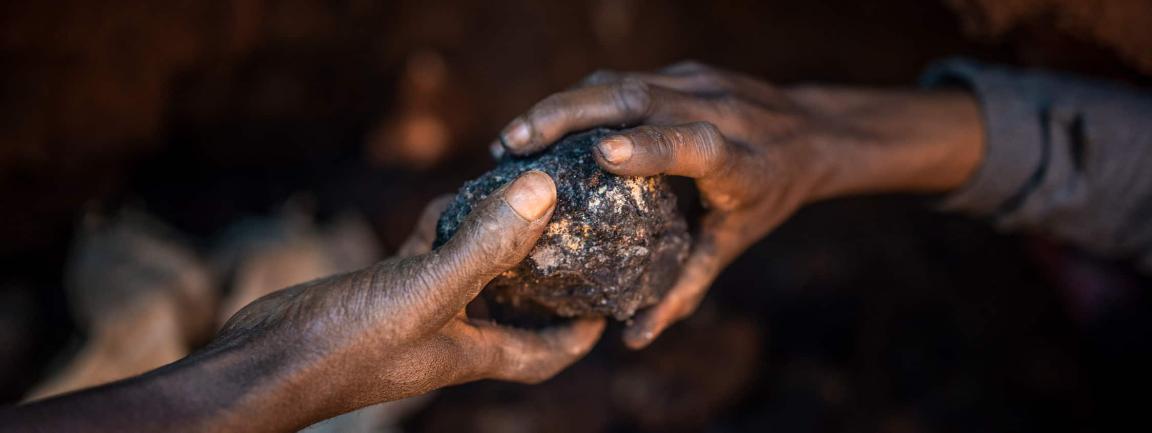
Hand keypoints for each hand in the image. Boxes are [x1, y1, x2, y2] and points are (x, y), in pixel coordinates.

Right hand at [204, 170, 603, 429]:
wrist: (260, 363)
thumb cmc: (345, 346)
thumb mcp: (426, 290)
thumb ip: (485, 244)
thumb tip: (544, 191)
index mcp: (474, 352)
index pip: (548, 353)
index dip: (582, 332)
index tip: (611, 296)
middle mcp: (451, 335)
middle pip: (517, 309)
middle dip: (546, 275)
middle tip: (576, 230)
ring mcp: (416, 311)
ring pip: (472, 273)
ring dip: (494, 239)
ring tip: (525, 200)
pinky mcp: (382, 290)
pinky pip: (427, 254)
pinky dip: (442, 228)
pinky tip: (452, 199)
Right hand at [494, 62, 983, 347]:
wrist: (812, 129)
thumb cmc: (769, 194)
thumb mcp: (734, 242)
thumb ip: (686, 287)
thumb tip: (634, 339)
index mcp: (738, 159)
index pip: (695, 143)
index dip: (650, 146)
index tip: (604, 153)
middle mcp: (717, 110)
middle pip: (638, 98)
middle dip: (569, 115)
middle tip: (514, 145)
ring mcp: (697, 82)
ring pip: (620, 82)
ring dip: (560, 105)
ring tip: (511, 139)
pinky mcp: (680, 71)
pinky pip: (620, 80)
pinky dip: (577, 99)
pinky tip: (540, 124)